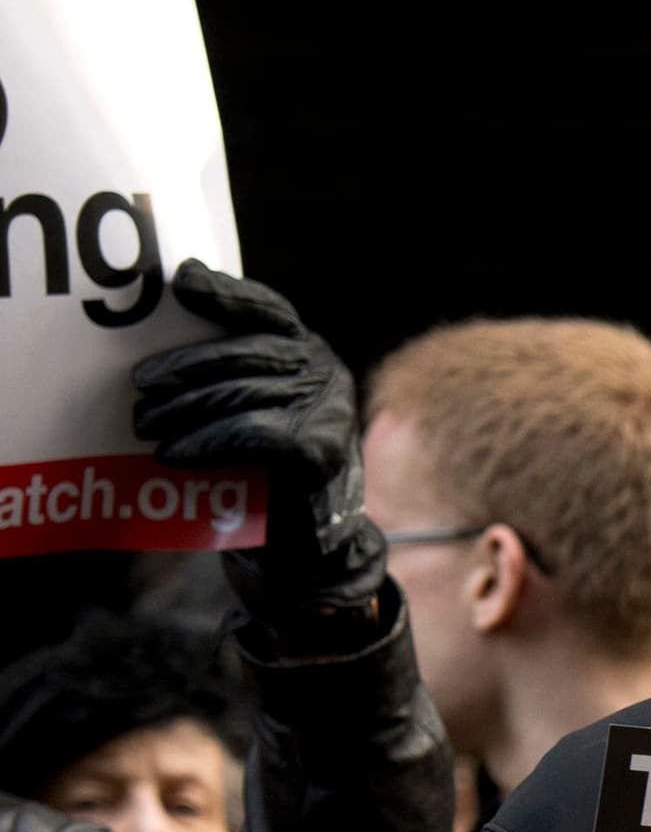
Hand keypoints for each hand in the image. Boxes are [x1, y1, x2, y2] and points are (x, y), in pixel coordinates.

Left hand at [131, 262, 385, 630]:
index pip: (268, 310)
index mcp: (311, 352)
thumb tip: (169, 326)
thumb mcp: (255, 408)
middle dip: (185, 369)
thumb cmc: (266, 470)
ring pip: (241, 395)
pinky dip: (206, 443)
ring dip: (183, 412)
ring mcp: (329, 410)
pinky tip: (175, 454)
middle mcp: (327, 372)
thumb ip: (231, 371)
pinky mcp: (320, 449)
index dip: (226, 296)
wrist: (306, 545)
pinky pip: (251, 434)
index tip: (181, 286)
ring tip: (146, 428)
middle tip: (140, 389)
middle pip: (245, 353)